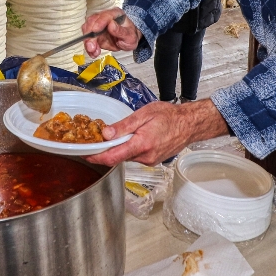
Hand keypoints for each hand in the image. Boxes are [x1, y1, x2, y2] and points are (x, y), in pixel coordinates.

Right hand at [82, 8, 140, 57]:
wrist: (128, 41)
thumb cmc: (130, 36)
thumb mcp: (130, 36)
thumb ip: (121, 31)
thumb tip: (111, 25)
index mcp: (116, 14)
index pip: (105, 16)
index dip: (99, 23)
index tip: (95, 31)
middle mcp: (105, 17)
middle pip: (93, 22)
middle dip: (90, 35)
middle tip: (91, 47)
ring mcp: (98, 24)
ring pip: (87, 29)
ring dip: (88, 42)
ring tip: (93, 51)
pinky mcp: (94, 33)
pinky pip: (88, 38)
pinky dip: (88, 46)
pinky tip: (93, 53)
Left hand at [87, 99, 228, 166]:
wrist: (190, 124)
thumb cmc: (170, 116)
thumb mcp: (144, 114)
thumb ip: (124, 126)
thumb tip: (106, 134)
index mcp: (141, 144)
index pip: (112, 157)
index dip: (96, 157)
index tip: (85, 154)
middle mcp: (145, 157)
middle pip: (117, 157)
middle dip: (105, 150)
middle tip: (96, 139)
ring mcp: (149, 160)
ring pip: (126, 157)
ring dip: (118, 148)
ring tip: (116, 135)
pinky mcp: (152, 160)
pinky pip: (134, 156)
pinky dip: (128, 149)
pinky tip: (131, 138)